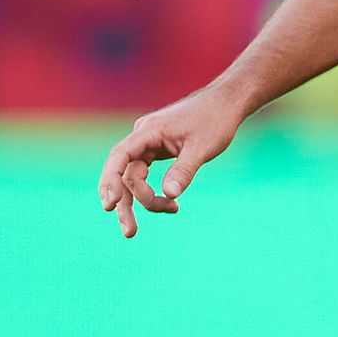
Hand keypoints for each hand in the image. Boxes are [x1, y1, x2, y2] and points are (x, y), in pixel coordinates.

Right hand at [98, 86, 242, 238]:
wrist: (226, 104)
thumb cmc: (215, 121)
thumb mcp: (202, 148)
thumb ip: (184, 171)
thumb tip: (170, 195)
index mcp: (148, 131)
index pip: (120, 156)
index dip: (111, 181)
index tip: (111, 204)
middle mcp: (143, 137)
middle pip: (124, 173)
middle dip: (126, 203)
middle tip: (130, 232)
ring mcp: (148, 144)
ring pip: (135, 177)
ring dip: (144, 200)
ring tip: (169, 214)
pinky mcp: (157, 150)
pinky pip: (146, 174)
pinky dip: (154, 191)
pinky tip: (171, 204)